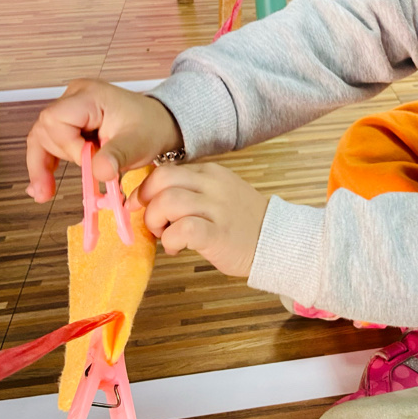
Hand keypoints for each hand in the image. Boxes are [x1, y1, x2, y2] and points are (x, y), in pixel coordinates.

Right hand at [26, 79, 182, 201]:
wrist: (159, 124)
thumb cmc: (150, 128)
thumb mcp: (138, 144)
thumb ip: (117, 156)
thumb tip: (99, 172)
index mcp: (90, 96)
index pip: (56, 120)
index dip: (67, 146)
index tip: (89, 161)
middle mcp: (75, 96)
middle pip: (45, 129)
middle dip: (55, 157)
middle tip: (63, 182)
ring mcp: (71, 106)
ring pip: (43, 136)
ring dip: (46, 163)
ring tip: (46, 192)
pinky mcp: (70, 119)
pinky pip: (48, 140)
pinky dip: (46, 162)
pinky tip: (42, 184)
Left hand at [130, 161, 268, 276]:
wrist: (276, 241)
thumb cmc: (242, 223)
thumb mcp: (220, 194)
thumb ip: (192, 191)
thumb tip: (152, 199)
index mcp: (211, 173)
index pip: (166, 170)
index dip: (146, 189)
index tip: (141, 205)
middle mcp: (213, 185)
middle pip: (162, 179)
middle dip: (145, 202)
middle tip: (150, 220)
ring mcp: (217, 208)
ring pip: (168, 202)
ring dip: (155, 222)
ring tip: (164, 235)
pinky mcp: (218, 234)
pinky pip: (182, 230)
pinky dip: (170, 240)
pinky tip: (176, 248)